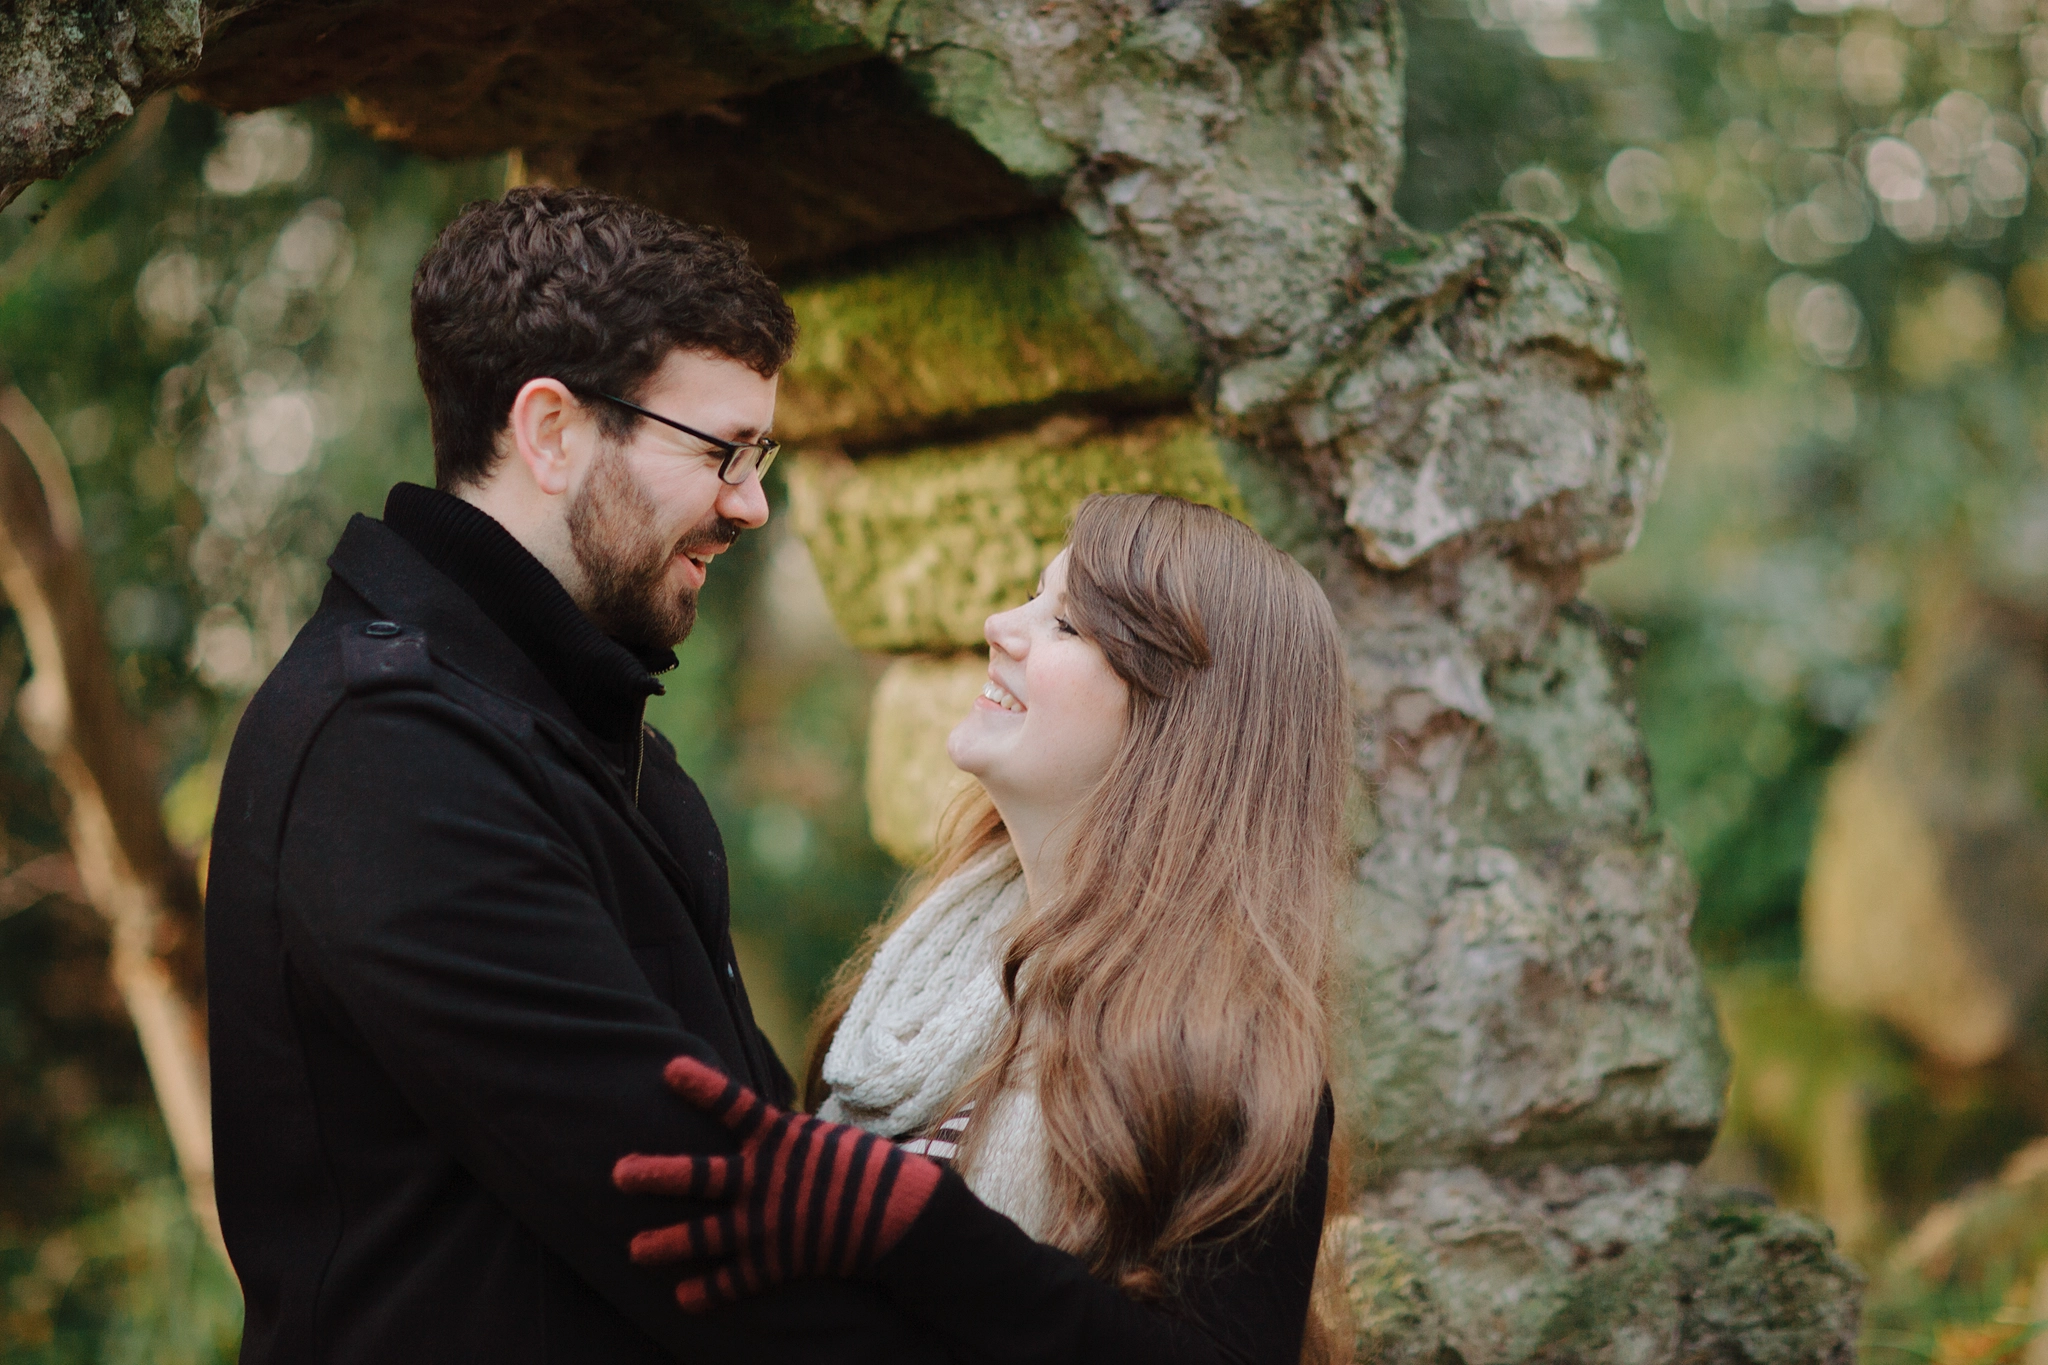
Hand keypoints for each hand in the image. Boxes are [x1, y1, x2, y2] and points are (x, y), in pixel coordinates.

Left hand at [615, 1055, 941, 1310]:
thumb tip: (763, 1126)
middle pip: (694, 1176)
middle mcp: (761, 1179)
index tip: (667, 1069)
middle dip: (653, 1175)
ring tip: (635, 1249)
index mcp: (778, 1139)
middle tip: (617, 1173)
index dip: (700, 1084)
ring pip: (700, 1235)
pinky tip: (683, 1299)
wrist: (900, 1215)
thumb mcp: (826, 1138)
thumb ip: (787, 1137)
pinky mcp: (775, 1260)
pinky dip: (708, 1292)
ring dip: (664, 1243)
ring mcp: (764, 1222)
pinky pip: (733, 1281)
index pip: (731, 1103)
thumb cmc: (869, 1170)